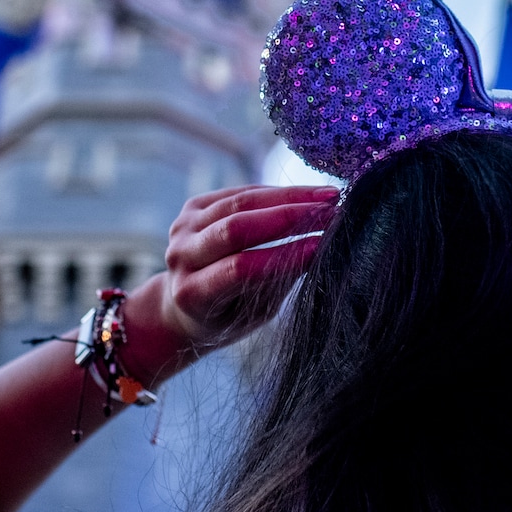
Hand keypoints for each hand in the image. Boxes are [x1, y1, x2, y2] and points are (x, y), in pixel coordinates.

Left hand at [154, 184, 338, 350]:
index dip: (283, 253)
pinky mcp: (192, 207)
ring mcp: (183, 228)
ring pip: (240, 202)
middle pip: (237, 227)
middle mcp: (181, 257)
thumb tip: (317, 248)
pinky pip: (238, 193)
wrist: (182, 307)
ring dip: (289, 197)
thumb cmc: (226, 318)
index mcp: (192, 293)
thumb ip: (277, 281)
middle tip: (331, 211)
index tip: (322, 243)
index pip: (240, 267)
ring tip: (327, 196)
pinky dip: (274, 193)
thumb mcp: (253, 313)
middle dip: (289, 216)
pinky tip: (304, 194)